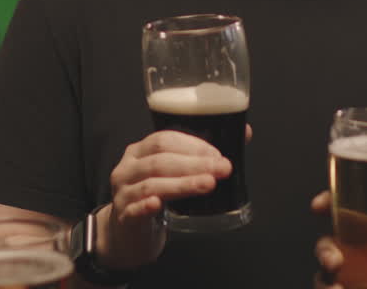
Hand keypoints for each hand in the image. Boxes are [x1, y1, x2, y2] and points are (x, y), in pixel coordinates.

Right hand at [97, 130, 233, 268]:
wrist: (128, 233)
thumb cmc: (156, 195)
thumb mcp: (173, 173)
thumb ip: (201, 155)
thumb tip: (243, 132)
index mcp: (140, 151)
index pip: (164, 140)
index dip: (192, 145)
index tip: (217, 154)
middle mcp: (128, 168)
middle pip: (159, 161)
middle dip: (194, 164)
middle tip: (221, 169)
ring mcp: (123, 193)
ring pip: (151, 185)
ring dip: (182, 184)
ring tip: (207, 185)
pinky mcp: (123, 217)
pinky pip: (134, 210)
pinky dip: (146, 206)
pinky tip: (158, 205)